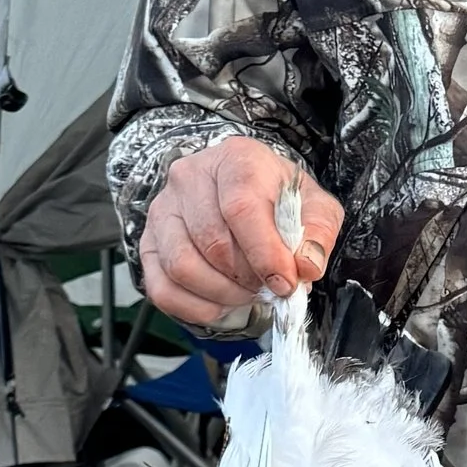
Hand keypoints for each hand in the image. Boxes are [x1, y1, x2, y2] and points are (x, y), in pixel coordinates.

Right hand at [138, 137, 342, 328]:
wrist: (244, 190)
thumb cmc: (279, 199)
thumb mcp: (314, 205)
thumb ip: (318, 232)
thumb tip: (307, 267)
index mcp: (235, 159)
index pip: (241, 208)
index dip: (264, 253)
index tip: (285, 282)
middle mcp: (190, 178)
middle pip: (212, 242)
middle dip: (247, 278)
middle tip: (269, 287)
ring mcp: (163, 210)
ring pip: (182, 266)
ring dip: (222, 293)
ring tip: (247, 292)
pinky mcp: (148, 242)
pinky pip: (162, 288)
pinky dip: (196, 307)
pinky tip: (221, 304)